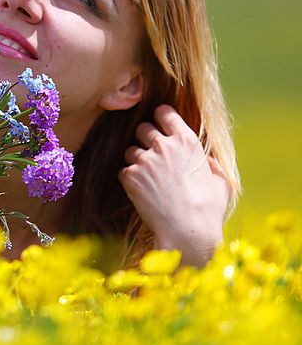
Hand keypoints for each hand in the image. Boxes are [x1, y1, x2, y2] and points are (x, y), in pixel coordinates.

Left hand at [119, 104, 229, 266]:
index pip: (164, 112)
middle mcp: (163, 145)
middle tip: (152, 156)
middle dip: (145, 139)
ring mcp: (144, 160)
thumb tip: (205, 159)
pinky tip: (142, 192)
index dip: (160, 117)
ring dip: (136, 160)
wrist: (187, 231)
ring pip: (130, 150)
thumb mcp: (220, 181)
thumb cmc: (208, 209)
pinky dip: (130, 179)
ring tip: (149, 178)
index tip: (160, 124)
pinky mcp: (130, 176)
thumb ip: (210, 163)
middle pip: (142, 128)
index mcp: (186, 141)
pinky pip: (124, 170)